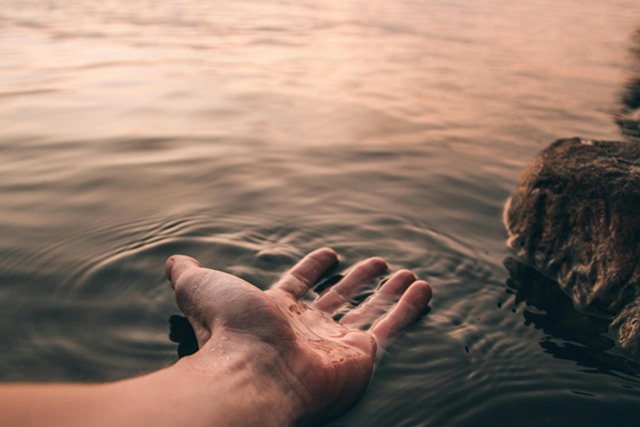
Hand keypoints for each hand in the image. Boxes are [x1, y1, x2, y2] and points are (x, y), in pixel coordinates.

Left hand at [164, 248, 431, 424]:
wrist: (253, 369)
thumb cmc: (228, 329)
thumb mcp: (202, 287)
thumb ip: (189, 274)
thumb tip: (174, 261)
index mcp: (276, 311)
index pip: (300, 285)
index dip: (313, 268)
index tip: (329, 253)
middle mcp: (308, 328)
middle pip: (341, 298)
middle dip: (359, 280)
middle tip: (377, 263)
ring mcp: (336, 342)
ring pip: (370, 310)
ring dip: (389, 291)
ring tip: (406, 272)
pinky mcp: (361, 355)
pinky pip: (391, 326)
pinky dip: (408, 307)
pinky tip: (422, 287)